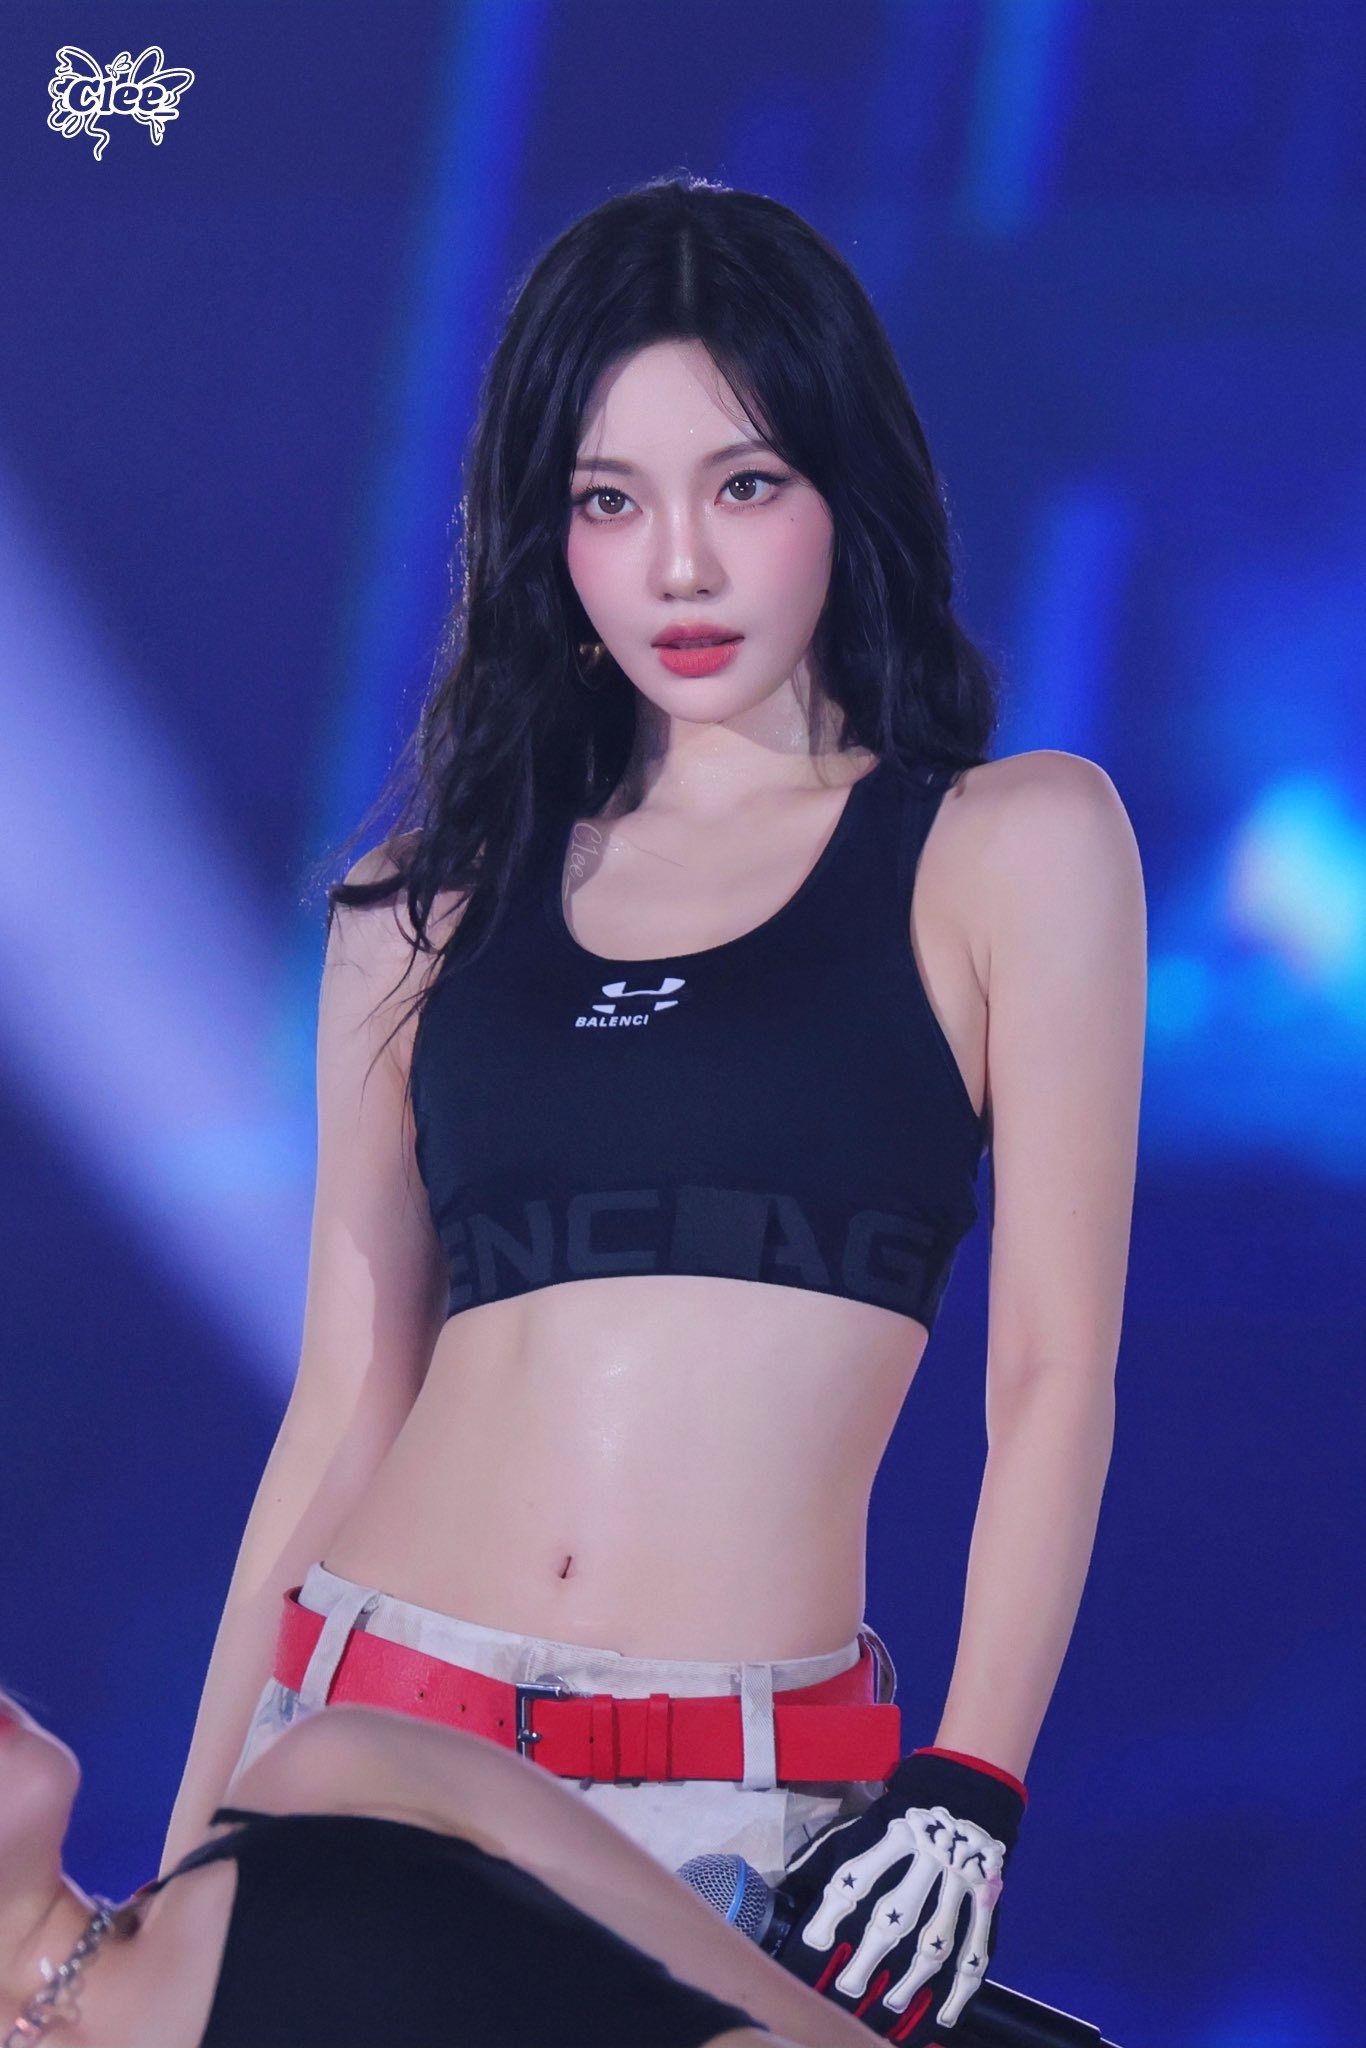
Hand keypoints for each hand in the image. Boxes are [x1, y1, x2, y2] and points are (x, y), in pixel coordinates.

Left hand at [772, 1748, 1025, 2038]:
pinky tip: (943, 2014)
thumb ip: (840, 1850)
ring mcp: (962, 1881)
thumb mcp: (870, 1817)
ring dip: (911, 1979)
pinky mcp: (986, 1899)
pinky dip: (962, 1986)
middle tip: (848, 1987)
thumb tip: (796, 1887)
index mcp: (895, 1833)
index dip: (833, 1911)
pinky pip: (977, 1948)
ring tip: (889, 2004)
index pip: (858, 1877)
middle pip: (897, 1914)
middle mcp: (929, 1858)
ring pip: (936, 1939)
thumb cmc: (908, 1807)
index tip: (816, 1942)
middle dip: (870, 1956)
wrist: (970, 1785)